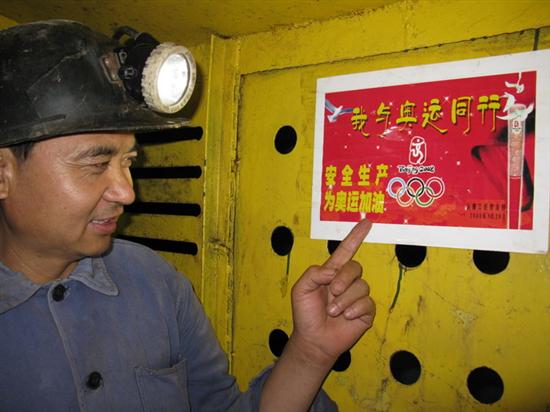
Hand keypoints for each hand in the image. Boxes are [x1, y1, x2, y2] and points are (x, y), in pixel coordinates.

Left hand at [289, 219, 374, 364]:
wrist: (313, 339)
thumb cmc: (306, 313)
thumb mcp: (301, 289)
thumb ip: (314, 273)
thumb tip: (334, 272)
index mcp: (332, 272)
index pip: (346, 250)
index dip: (356, 236)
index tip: (367, 222)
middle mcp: (346, 281)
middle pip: (355, 267)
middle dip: (343, 279)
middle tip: (332, 292)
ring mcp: (357, 296)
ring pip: (361, 286)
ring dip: (344, 299)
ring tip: (333, 311)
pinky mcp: (366, 311)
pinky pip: (368, 302)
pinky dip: (355, 309)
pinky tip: (346, 317)